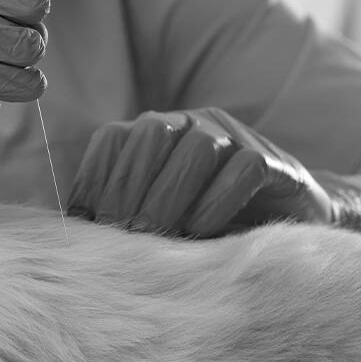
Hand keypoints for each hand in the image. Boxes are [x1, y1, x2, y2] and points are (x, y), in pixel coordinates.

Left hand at [68, 107, 332, 236]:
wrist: (291, 225)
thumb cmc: (207, 226)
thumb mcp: (157, 220)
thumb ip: (119, 217)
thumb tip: (69, 237)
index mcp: (154, 133)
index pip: (112, 139)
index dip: (93, 179)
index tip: (83, 225)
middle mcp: (191, 124)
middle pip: (149, 135)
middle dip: (128, 188)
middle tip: (119, 235)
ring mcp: (234, 136)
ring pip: (195, 148)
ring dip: (168, 196)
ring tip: (153, 237)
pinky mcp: (273, 160)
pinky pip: (243, 168)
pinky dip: (218, 200)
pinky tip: (201, 233)